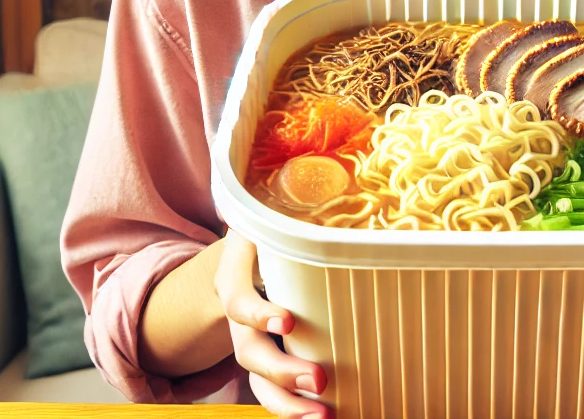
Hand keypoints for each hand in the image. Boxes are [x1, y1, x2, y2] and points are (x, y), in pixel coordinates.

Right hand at [213, 232, 330, 418]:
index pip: (237, 297)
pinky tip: (323, 415)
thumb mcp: (275, 215)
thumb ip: (297, 215)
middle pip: (249, 351)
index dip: (257, 314)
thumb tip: (346, 188)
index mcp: (238, 273)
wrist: (250, 252)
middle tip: (319, 380)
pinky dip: (295, 407)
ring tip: (322, 416)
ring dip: (287, 404)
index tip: (286, 322)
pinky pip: (274, 390)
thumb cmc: (273, 228)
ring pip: (257, 381)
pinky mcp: (270, 356)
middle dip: (281, 371)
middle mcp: (241, 313)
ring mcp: (252, 340)